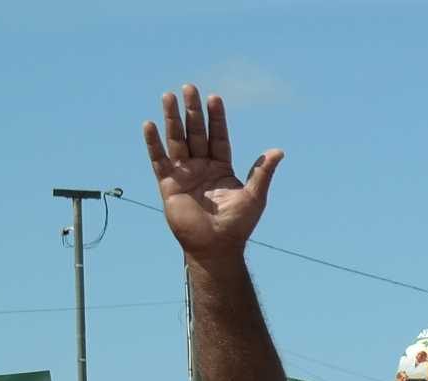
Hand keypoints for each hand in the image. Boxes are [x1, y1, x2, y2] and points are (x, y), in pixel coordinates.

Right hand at [143, 85, 281, 263]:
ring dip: (172, 118)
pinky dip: (153, 142)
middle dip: (192, 110)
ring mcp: (184, 173)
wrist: (216, 246)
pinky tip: (149, 124)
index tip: (214, 98)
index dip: (216, 118)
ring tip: (168, 96)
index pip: (219, 136)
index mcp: (222, 167)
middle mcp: (201, 166)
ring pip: (176, 139)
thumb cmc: (238, 224)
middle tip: (189, 87)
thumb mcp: (254, 196)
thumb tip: (279, 151)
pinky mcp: (168, 183)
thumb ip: (263, 172)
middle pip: (196, 132)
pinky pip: (158, 158)